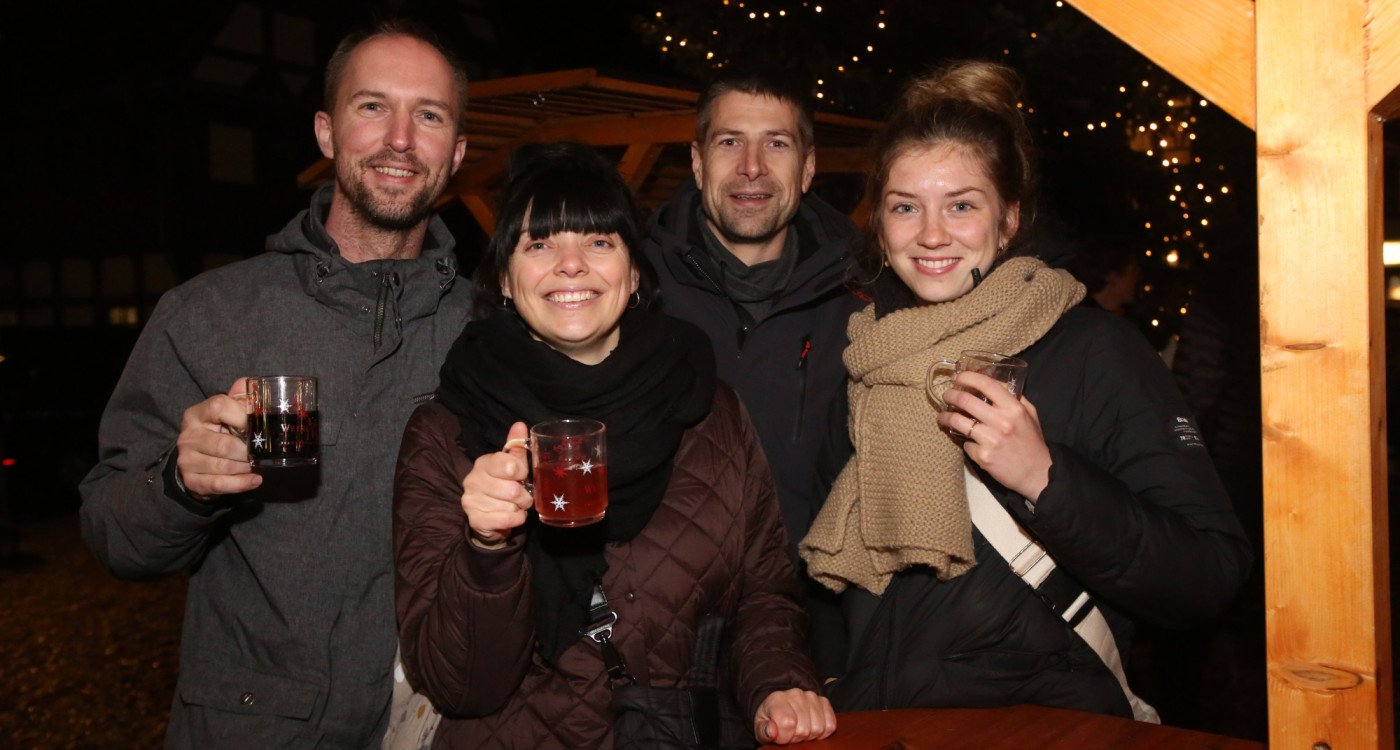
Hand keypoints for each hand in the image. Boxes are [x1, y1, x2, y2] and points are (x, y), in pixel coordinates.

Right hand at [176, 378, 258, 499]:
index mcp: (197, 414)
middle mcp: (188, 436)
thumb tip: (260, 388)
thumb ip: (241, 398)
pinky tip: (255, 480)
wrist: (197, 460)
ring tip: (258, 465)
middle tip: (262, 453)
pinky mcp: (192, 481)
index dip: (242, 415)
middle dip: (249, 451)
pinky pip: (220, 484)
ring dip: (247, 467)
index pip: (219, 406)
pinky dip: (241, 484)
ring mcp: (186, 460)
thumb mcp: (227, 411)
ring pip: (224, 466)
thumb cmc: (219, 432)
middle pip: (225, 444)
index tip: (258, 425)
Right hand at [460, 422, 532, 545]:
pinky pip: (504, 520)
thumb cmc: (504, 486)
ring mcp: (470, 500)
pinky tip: (512, 516)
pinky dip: (515, 520)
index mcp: (483, 463)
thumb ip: (516, 447)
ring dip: (519, 509)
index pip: (509, 465)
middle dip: (524, 496)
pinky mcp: (474, 520)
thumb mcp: (512, 466)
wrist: (491, 518)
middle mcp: (472, 480)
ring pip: (510, 506)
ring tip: (514, 506)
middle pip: (512, 490)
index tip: (521, 476)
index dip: (522, 473)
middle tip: (522, 496)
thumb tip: (520, 425)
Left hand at [753, 688, 836, 744]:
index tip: (779, 736)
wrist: (781, 706)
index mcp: (777, 699)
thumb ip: (763, 730)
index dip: (784, 737)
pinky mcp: (824, 702)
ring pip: (818, 729)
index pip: (788, 723)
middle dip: (796, 738)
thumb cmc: (771, 719)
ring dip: (809, 736)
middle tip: (790, 734)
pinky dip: (822, 732)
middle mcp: (796, 694)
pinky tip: (811, 728)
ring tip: (799, 730)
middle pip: (804, 729)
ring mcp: (812, 697)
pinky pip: (830, 725)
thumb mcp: (760, 726)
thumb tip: (771, 731)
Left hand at [936, 370, 1052, 502]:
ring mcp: (990, 440)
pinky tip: (969, 442)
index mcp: (1014, 409)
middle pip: (965, 400)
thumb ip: (1014, 398)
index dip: (968, 377)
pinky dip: (965, 442)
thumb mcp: (1029, 414)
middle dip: (950, 395)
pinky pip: (965, 444)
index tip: (958, 378)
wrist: (1037, 473)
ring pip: (957, 421)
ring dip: (945, 416)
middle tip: (947, 396)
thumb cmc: (1032, 442)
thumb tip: (994, 383)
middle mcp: (1001, 422)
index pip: (987, 384)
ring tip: (943, 416)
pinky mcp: (983, 457)